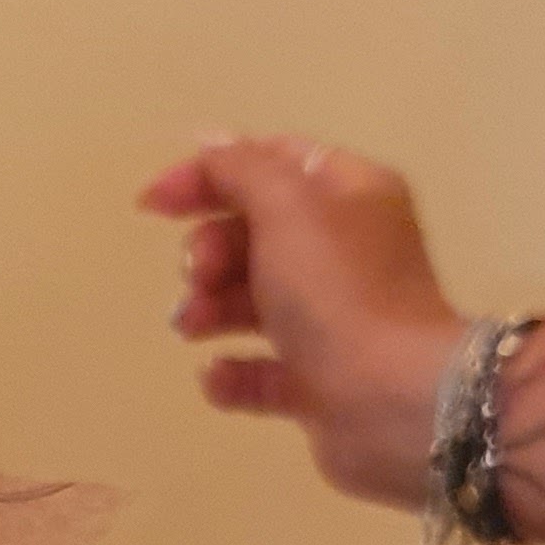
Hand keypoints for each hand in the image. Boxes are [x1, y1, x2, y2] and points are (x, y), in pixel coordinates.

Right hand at [139, 136, 465, 508]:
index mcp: (350, 194)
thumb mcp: (286, 207)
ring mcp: (335, 321)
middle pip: (256, 234)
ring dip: (209, 308)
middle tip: (198, 274)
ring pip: (253, 302)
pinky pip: (261, 372)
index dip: (208, 176)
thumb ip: (240, 169)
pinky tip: (217, 375)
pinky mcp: (320, 384)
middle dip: (211, 251)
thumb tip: (208, 142)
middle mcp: (347, 252)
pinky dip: (232, 372)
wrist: (392, 401)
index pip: (269, 164)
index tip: (153, 205)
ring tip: (190, 328)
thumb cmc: (339, 292)